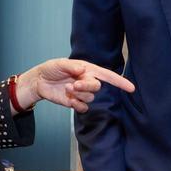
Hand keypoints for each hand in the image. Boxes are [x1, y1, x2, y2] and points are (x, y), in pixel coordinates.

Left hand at [16, 59, 133, 112]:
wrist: (40, 81)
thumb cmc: (51, 69)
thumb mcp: (60, 64)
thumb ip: (72, 66)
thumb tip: (82, 69)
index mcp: (88, 70)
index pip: (108, 76)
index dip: (120, 81)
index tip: (131, 88)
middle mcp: (87, 81)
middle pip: (97, 87)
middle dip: (87, 86)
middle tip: (74, 84)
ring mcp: (82, 93)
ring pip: (90, 98)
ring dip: (78, 94)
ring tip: (67, 88)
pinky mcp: (75, 102)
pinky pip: (83, 107)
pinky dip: (77, 104)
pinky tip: (69, 100)